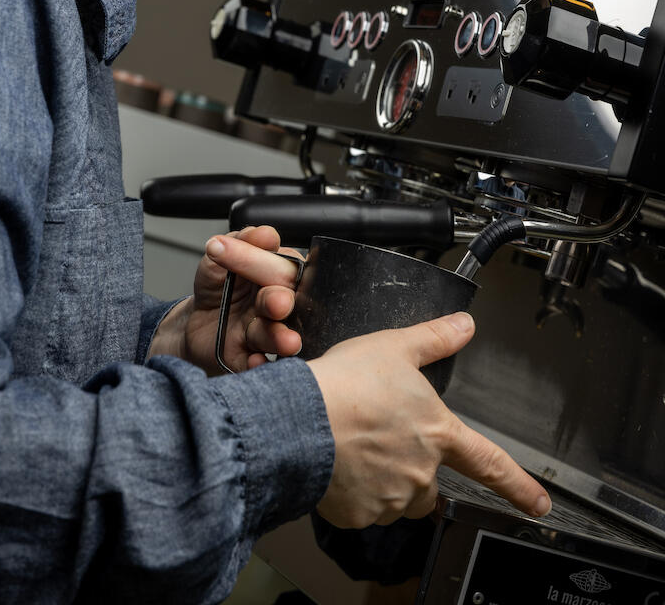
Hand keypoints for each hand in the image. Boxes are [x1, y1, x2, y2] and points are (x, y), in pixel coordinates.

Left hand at [148, 226, 303, 375]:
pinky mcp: (252, 359)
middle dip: (279, 300)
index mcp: (276, 274)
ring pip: (278, 334)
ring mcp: (266, 333)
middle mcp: (277, 303)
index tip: (220, 249)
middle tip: (276, 302)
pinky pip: (260, 365)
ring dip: (281, 337)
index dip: (255, 258)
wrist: (194, 326)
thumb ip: (238, 243)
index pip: (279, 263)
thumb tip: (264, 234)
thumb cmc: (217, 290)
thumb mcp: (217, 262)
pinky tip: (255, 361)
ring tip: (286, 341)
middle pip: (285, 297)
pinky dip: (259, 365)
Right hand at [308, 313, 551, 526]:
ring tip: (354, 446)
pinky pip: (362, 509)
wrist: (302, 419)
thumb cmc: (346, 383)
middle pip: (430, 484)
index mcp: (438, 433)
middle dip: (413, 469)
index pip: (491, 465)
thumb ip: (434, 339)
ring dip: (384, 480)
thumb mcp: (395, 346)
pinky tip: (337, 464)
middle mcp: (421, 472)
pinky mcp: (358, 515)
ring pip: (396, 498)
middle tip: (381, 441)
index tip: (538, 505)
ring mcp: (390, 498)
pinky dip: (352, 492)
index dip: (519, 487)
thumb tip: (464, 325)